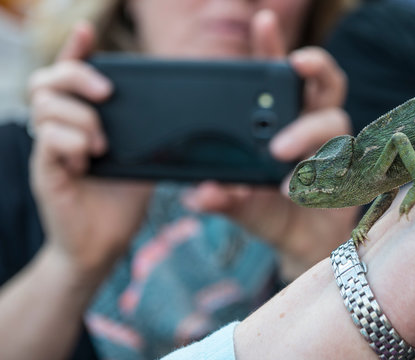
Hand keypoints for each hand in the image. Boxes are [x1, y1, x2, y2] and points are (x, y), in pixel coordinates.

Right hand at [29, 22, 151, 283]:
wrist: (104, 244)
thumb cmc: (122, 201)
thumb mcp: (143, 160)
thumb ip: (146, 134)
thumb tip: (172, 113)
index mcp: (82, 121)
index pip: (70, 76)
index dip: (75, 50)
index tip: (87, 30)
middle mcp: (60, 129)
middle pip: (47, 80)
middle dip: (77, 75)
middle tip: (107, 94)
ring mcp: (49, 149)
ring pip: (47, 106)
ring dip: (82, 120)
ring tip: (102, 146)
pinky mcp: (44, 170)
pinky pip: (49, 139)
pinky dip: (72, 144)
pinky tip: (86, 163)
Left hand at [184, 10, 355, 269]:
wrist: (302, 247)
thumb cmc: (271, 214)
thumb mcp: (239, 205)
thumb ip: (221, 198)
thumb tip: (200, 195)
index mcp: (281, 121)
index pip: (278, 76)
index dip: (273, 45)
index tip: (262, 21)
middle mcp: (311, 125)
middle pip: (324, 81)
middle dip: (314, 66)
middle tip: (294, 65)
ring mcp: (333, 147)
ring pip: (335, 119)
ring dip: (306, 130)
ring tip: (279, 151)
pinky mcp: (350, 173)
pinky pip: (342, 162)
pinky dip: (317, 174)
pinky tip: (295, 190)